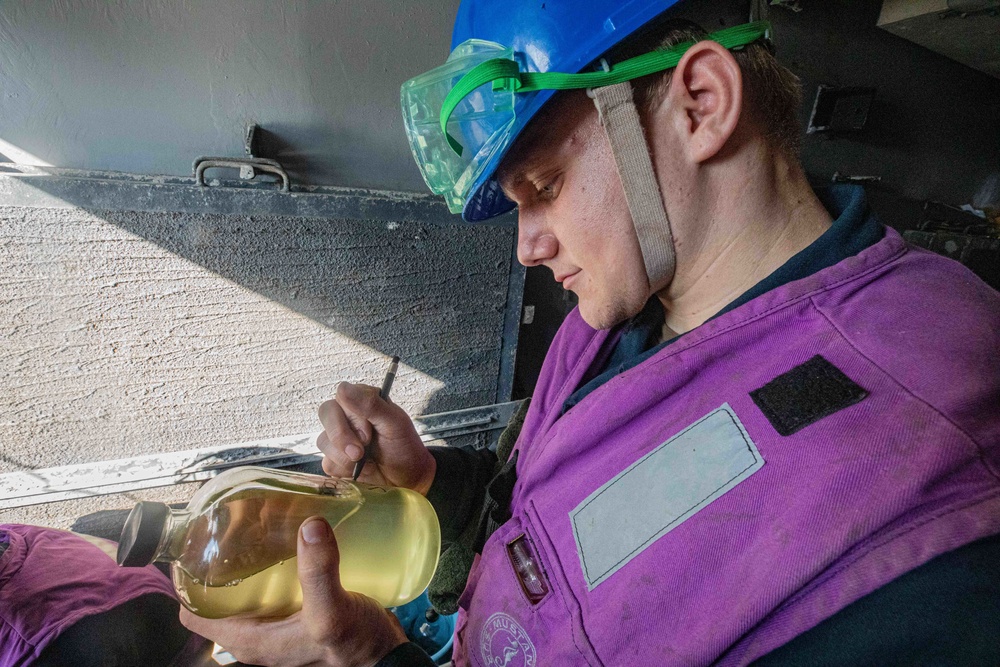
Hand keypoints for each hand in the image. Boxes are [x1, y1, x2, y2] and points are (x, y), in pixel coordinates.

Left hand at [180, 517, 407, 666]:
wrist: (387, 657)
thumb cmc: (356, 648)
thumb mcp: (332, 612)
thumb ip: (318, 572)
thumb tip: (309, 526)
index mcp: (250, 640)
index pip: (194, 613)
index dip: (190, 579)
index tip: (200, 543)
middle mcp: (259, 633)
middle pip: (221, 594)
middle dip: (225, 560)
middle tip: (236, 524)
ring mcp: (279, 624)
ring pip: (249, 587)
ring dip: (253, 559)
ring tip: (265, 526)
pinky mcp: (300, 612)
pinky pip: (277, 585)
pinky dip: (279, 563)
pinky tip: (295, 543)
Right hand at [317, 382, 435, 494]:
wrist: (407, 478)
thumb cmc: (404, 446)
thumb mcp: (395, 423)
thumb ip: (371, 404)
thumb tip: (344, 388)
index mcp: (363, 400)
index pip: (342, 395)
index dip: (352, 415)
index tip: (369, 432)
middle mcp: (347, 416)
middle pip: (326, 412)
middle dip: (342, 436)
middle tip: (361, 451)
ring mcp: (339, 438)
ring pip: (323, 440)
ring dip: (345, 456)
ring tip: (365, 460)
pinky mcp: (335, 459)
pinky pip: (327, 463)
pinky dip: (345, 469)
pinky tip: (360, 469)